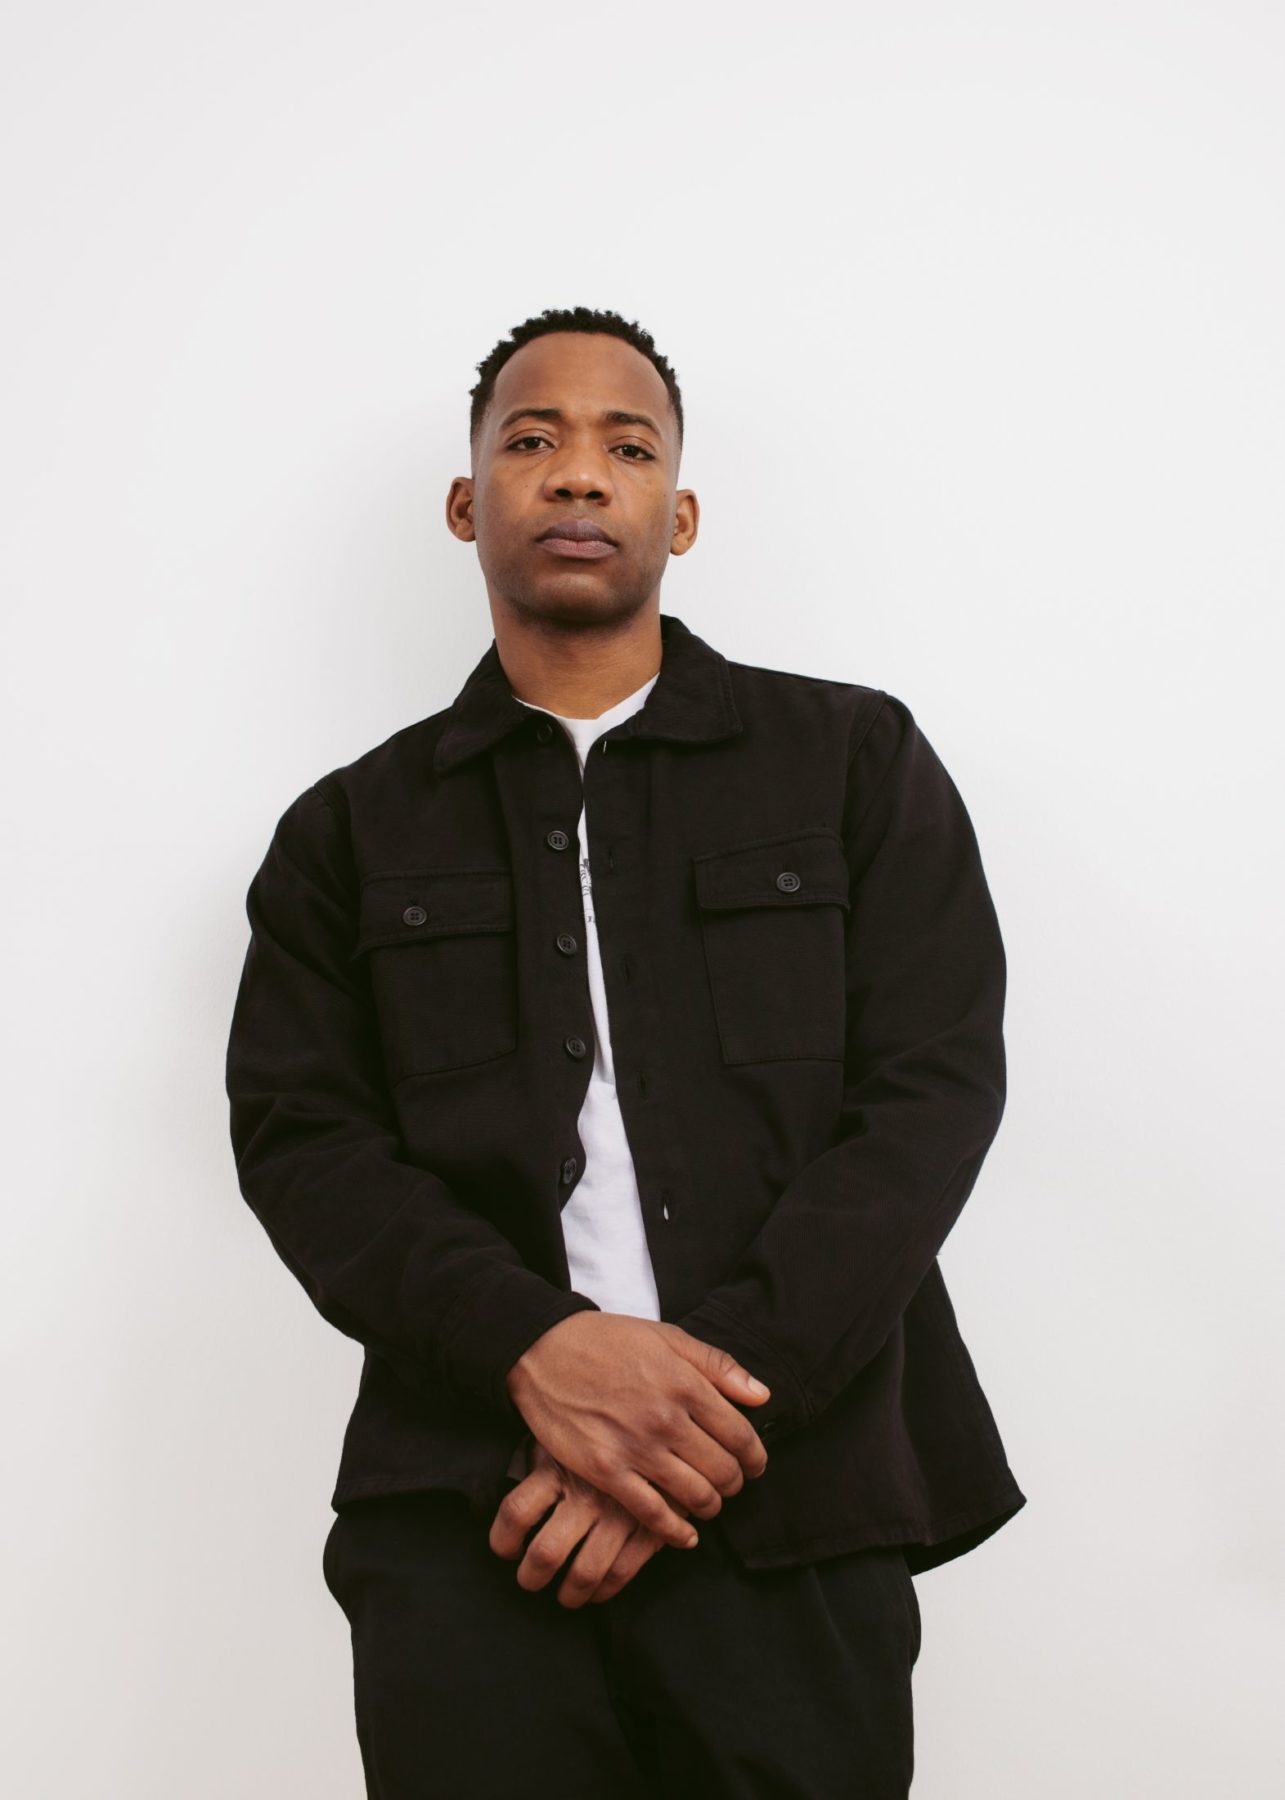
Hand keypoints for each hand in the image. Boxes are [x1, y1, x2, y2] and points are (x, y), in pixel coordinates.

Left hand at [489, 1437, 682, 1607]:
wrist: (668, 1419)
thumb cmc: (604, 1426)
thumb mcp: (566, 1430)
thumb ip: (542, 1459)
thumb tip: (515, 1491)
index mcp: (558, 1466)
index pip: (515, 1512)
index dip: (503, 1540)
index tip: (507, 1549)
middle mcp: (585, 1493)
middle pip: (545, 1554)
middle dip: (532, 1577)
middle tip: (530, 1581)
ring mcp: (619, 1513)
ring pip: (583, 1573)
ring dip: (570, 1594)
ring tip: (566, 1596)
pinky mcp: (649, 1526)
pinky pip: (621, 1572)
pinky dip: (605, 1591)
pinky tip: (598, 1591)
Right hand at [504, 1313, 770, 1550]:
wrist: (544, 1349)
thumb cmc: (608, 1341)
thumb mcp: (668, 1337)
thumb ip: (719, 1366)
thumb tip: (762, 1396)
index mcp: (686, 1384)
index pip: (741, 1435)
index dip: (755, 1457)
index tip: (754, 1464)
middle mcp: (666, 1419)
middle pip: (722, 1470)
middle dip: (735, 1483)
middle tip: (730, 1484)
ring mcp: (635, 1447)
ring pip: (694, 1495)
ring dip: (710, 1506)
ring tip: (708, 1503)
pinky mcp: (605, 1470)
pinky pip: (652, 1514)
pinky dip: (675, 1531)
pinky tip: (684, 1535)